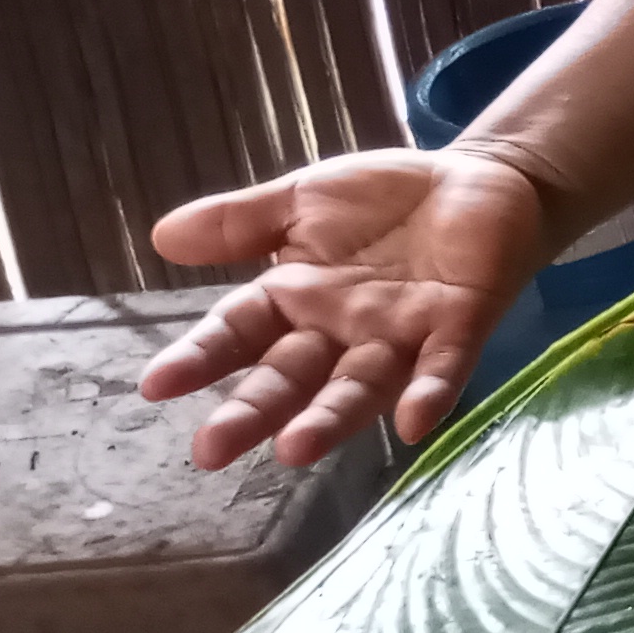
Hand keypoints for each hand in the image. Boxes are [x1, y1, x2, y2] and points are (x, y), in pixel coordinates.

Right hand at [137, 146, 554, 470]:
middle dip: (253, 412)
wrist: (478, 181)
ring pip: (358, 386)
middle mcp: (340, 330)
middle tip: (211, 451)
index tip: (155, 386)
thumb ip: (240, 223)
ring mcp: (400, 333)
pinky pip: (443, 366)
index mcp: (295, 299)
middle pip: (291, 377)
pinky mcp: (461, 324)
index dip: (201, 358)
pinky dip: (428, 393)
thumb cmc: (383, 202)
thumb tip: (161, 236)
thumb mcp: (301, 201)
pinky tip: (412, 424)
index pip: (238, 332)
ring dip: (329, 419)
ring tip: (294, 451)